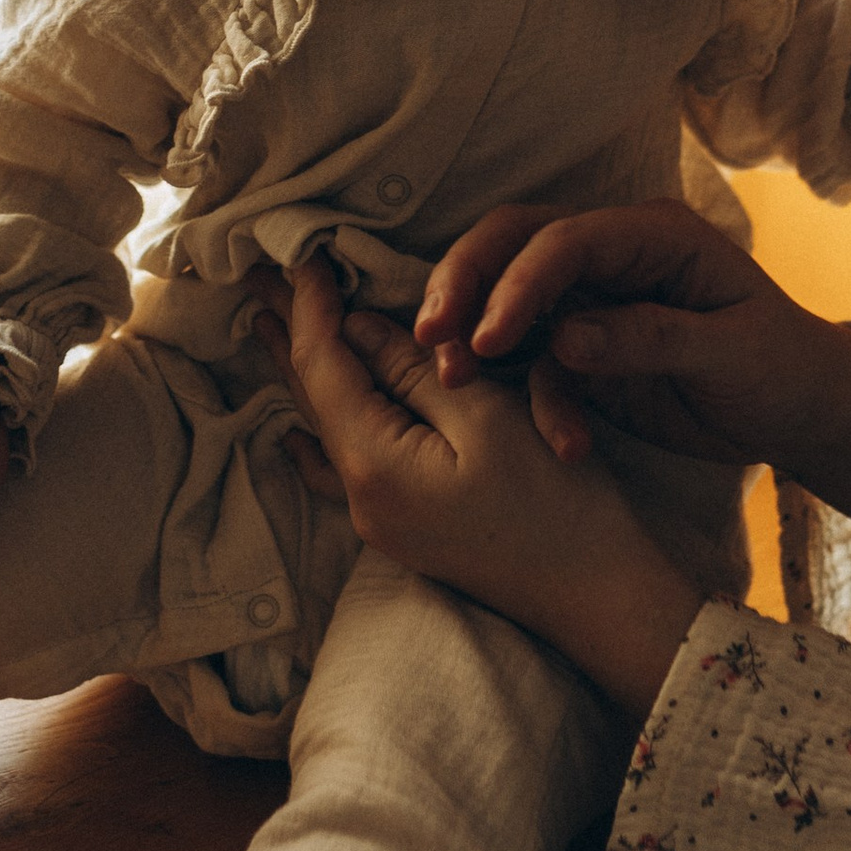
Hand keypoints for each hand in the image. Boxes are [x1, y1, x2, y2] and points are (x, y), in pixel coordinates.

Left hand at [276, 265, 702, 723]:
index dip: (312, 304)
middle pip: (311, 395)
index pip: (323, 364)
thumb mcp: (487, 416)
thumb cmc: (558, 506)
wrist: (596, 598)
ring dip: (300, 372)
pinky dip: (318, 430)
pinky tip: (294, 434)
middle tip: (254, 276)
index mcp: (373, 462)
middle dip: (287, 331)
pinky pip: (340, 465)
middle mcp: (360, 495)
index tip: (304, 252)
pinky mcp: (403, 528)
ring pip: (324, 427)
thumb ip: (415, 368)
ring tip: (265, 327)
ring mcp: (379, 519)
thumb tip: (359, 326)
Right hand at [414, 200, 850, 565]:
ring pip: (507, 299)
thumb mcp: (731, 352)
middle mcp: (613, 255)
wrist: (805, 411)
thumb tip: (564, 338)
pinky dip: (533, 401)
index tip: (486, 337)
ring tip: (454, 381)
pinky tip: (565, 446)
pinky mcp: (584, 350)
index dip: (517, 281)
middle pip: (514, 245)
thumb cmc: (783, 366)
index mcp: (654, 235)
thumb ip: (649, 338)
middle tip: (431, 338)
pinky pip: (535, 364)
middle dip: (465, 284)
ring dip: (475, 337)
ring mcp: (593, 299)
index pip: (565, 239)